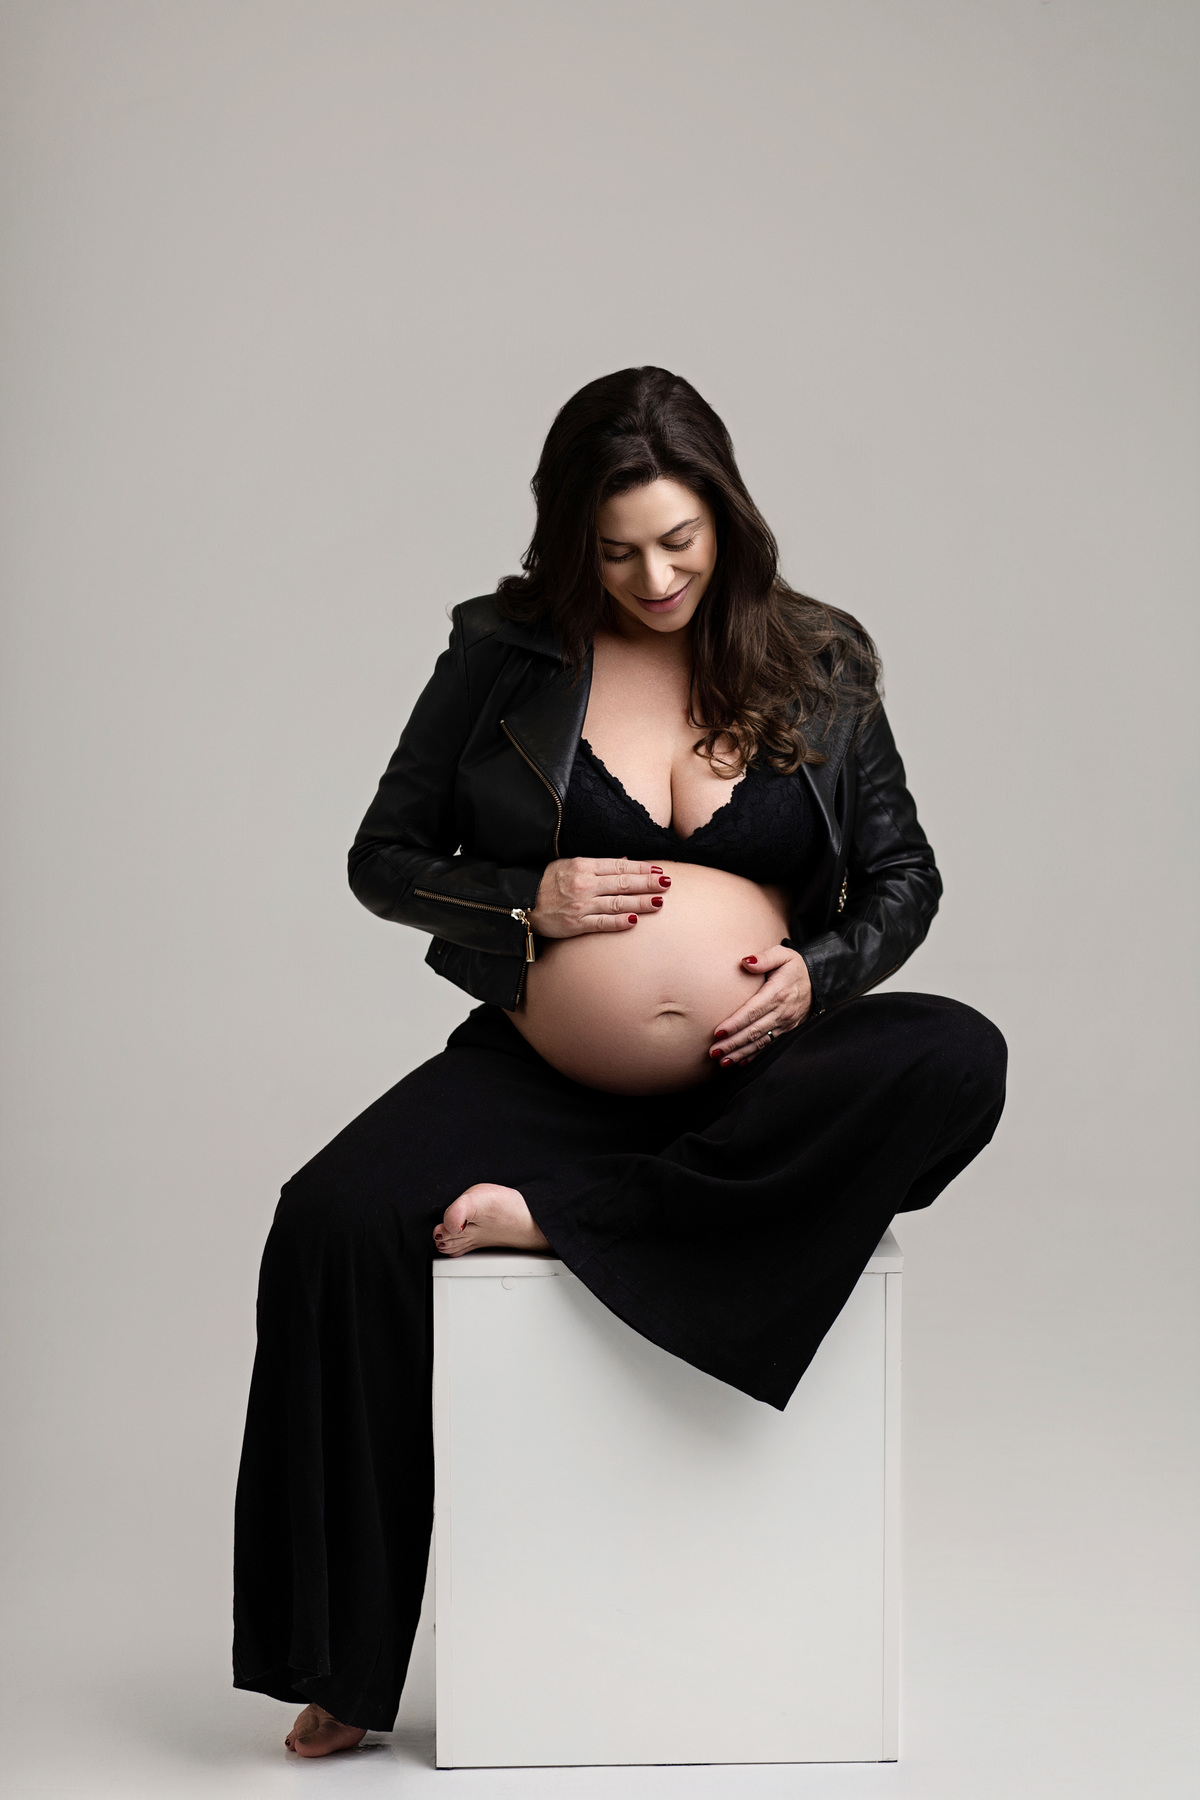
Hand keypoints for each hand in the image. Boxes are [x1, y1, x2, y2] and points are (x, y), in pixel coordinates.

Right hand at [530, 856, 671, 938]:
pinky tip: (635, 920)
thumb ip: (597, 865)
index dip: (641, 869)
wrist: (520, 902)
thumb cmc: (546, 883)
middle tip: (667, 884)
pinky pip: (602, 922)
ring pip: (617, 902)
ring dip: (641, 902)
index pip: (619, 866)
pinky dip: (619, 921)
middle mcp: (584, 884)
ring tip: (659, 902)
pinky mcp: (576, 924)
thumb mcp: (569, 865)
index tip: (658, 870)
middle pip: (623, 883)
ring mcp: (581, 905)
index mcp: (583, 866)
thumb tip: (624, 861)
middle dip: (647, 883)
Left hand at [710, 944, 811, 1065]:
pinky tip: (740, 1062)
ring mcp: (785, 1024)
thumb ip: (765, 958)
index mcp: (777, 993)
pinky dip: (754, 1056)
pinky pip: (769, 1046)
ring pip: (760, 1042)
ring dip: (740, 1053)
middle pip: (753, 1031)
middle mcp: (782, 1012)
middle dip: (733, 1043)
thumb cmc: (795, 967)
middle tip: (714, 1052)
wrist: (820, 982)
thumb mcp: (783, 954)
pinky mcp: (787, 1031)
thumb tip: (745, 961)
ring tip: (723, 1061)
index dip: (735, 1023)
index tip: (718, 1033)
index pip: (752, 1011)